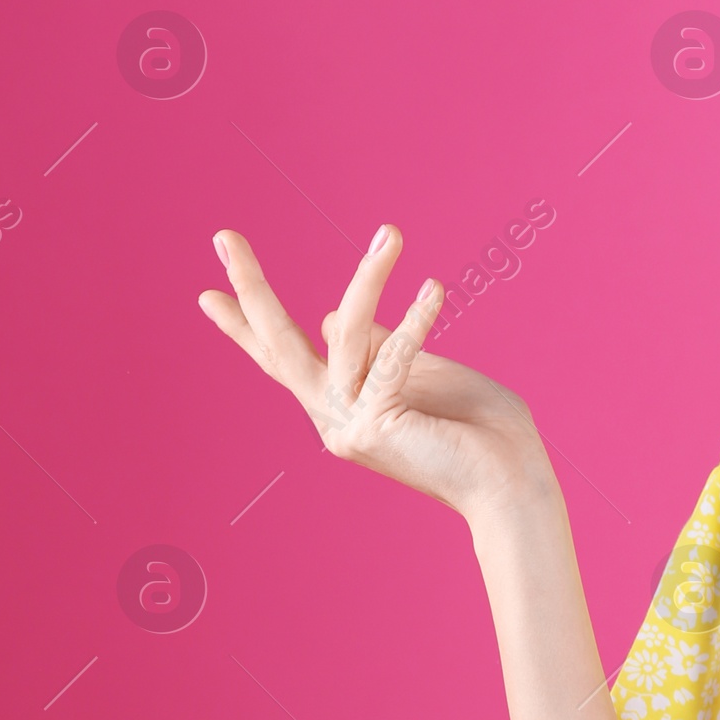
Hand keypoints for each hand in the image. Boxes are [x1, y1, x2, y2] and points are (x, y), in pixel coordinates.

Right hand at [198, 226, 553, 518]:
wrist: (512, 485)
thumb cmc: (480, 431)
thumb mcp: (422, 373)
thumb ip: (378, 348)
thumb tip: (330, 319)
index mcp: (341, 408)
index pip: (283, 360)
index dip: (245, 326)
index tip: (208, 296)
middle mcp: (333, 421)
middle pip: (278, 348)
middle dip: (251, 290)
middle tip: (223, 236)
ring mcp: (349, 427)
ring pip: (341, 333)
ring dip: (370, 279)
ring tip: (393, 233)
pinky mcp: (377, 424)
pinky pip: (389, 354)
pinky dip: (413, 318)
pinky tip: (433, 290)